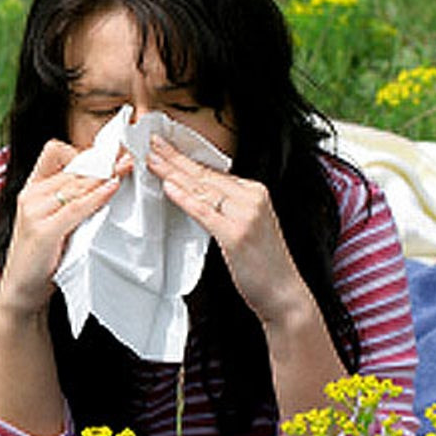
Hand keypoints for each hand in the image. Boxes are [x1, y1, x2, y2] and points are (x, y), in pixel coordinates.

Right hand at [0, 140, 124, 317]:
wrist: (21, 288)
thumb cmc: (41, 255)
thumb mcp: (52, 219)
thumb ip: (69, 199)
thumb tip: (104, 180)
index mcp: (31, 188)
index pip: (54, 151)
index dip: (82, 151)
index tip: (107, 155)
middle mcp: (30, 195)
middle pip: (72, 167)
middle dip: (103, 161)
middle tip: (128, 157)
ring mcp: (34, 211)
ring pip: (76, 184)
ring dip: (104, 175)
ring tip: (125, 169)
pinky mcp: (43, 231)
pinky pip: (76, 207)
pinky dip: (97, 196)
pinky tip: (112, 188)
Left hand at [146, 134, 309, 325]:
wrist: (284, 293)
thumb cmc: (261, 263)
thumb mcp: (246, 224)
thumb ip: (225, 206)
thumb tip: (194, 191)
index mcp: (255, 192)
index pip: (213, 171)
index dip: (186, 158)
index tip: (165, 146)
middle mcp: (252, 198)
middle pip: (204, 174)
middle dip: (175, 157)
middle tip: (151, 142)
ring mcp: (246, 215)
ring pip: (201, 188)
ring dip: (173, 172)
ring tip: (151, 159)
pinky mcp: (237, 234)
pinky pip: (204, 211)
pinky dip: (184, 198)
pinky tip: (168, 187)